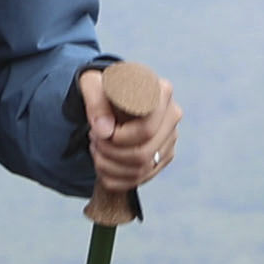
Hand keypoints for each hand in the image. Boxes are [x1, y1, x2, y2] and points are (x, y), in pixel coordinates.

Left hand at [81, 65, 182, 198]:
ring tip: (96, 148)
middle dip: (111, 154)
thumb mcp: (91, 86)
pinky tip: (101, 162)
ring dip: (109, 166)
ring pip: (142, 169)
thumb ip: (96, 104)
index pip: (146, 130)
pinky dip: (114, 177)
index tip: (98, 132)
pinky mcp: (164, 154)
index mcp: (160, 92)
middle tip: (93, 140)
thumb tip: (104, 132)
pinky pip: (140, 178)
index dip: (118, 138)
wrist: (111, 95)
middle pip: (144, 153)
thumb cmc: (103, 87)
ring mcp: (171, 137)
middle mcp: (172, 115)